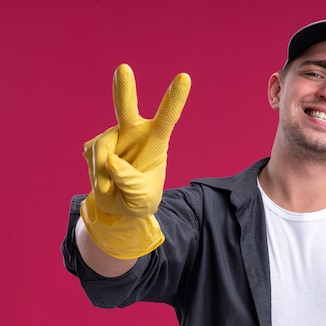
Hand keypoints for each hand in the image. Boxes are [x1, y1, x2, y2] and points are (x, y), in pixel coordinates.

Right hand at [80, 64, 190, 258]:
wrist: (120, 208)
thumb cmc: (140, 200)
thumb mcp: (141, 198)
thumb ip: (130, 181)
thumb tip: (111, 161)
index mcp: (156, 141)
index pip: (167, 118)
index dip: (175, 99)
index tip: (184, 78)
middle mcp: (134, 133)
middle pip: (126, 109)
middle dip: (124, 89)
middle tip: (123, 68)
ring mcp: (113, 137)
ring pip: (102, 149)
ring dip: (103, 174)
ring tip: (113, 188)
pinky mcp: (95, 145)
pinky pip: (91, 158)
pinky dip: (96, 176)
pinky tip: (104, 180)